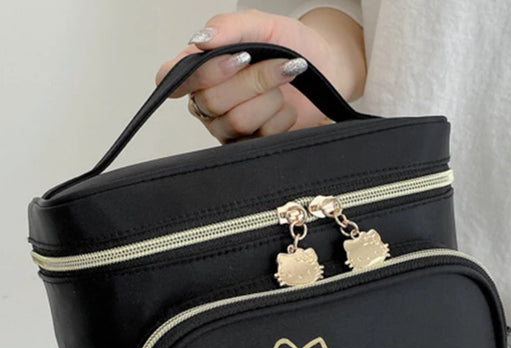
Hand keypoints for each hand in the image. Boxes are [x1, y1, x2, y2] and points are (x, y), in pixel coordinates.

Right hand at [155, 8, 365, 142]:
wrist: (325, 68)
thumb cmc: (291, 44)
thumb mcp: (262, 24)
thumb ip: (230, 28)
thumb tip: (201, 40)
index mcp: (200, 70)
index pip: (171, 78)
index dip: (193, 75)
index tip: (234, 59)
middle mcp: (208, 102)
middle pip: (211, 100)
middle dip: (252, 80)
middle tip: (278, 64)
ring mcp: (227, 127)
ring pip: (236, 121)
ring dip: (269, 97)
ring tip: (285, 81)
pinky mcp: (249, 146)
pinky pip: (258, 138)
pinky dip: (280, 118)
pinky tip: (286, 107)